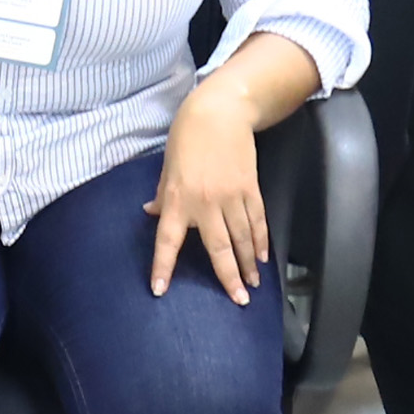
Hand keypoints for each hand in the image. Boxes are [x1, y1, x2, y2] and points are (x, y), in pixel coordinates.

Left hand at [146, 90, 270, 300]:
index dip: (163, 267)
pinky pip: (257, 220)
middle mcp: (204, 204)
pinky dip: (261, 240)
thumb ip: (161, 195)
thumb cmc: (187, 137)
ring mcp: (231, 197)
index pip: (167, 241)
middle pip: (218, 249)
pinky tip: (263, 257)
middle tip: (238, 300)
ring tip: (253, 286)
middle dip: (228, 278)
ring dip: (249, 264)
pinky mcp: (250, 188)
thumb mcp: (167, 167)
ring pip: (243, 238)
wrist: (220, 112)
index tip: (160, 290)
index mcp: (177, 200)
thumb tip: (150, 214)